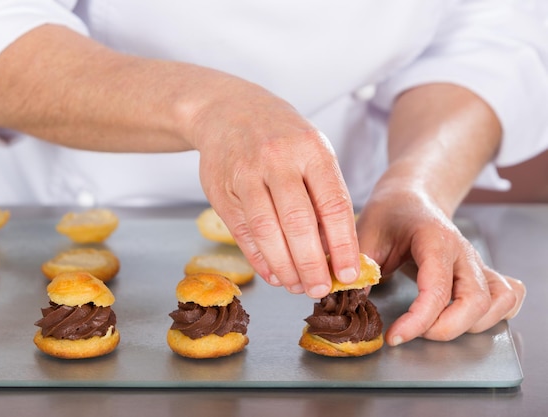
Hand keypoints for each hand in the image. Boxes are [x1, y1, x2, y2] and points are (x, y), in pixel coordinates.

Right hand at [189, 79, 359, 297]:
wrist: (227, 110)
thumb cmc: (281, 136)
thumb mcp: (312, 151)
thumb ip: (324, 194)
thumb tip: (336, 250)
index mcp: (311, 149)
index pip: (333, 204)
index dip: (343, 244)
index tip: (349, 273)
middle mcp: (278, 159)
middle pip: (298, 223)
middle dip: (312, 264)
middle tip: (320, 290)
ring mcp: (246, 174)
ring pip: (267, 231)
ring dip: (284, 267)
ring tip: (297, 286)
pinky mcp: (221, 189)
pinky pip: (243, 232)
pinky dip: (259, 259)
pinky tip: (273, 274)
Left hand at [357, 189, 525, 345]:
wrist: (408, 200)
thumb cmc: (388, 216)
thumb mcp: (366, 234)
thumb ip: (360, 265)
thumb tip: (352, 300)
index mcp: (435, 240)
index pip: (437, 289)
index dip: (418, 320)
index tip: (395, 336)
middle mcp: (462, 252)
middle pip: (475, 301)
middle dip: (445, 328)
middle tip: (411, 333)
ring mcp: (476, 263)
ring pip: (497, 302)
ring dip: (471, 325)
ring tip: (434, 327)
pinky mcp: (482, 272)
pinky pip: (508, 296)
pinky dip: (495, 314)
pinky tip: (467, 319)